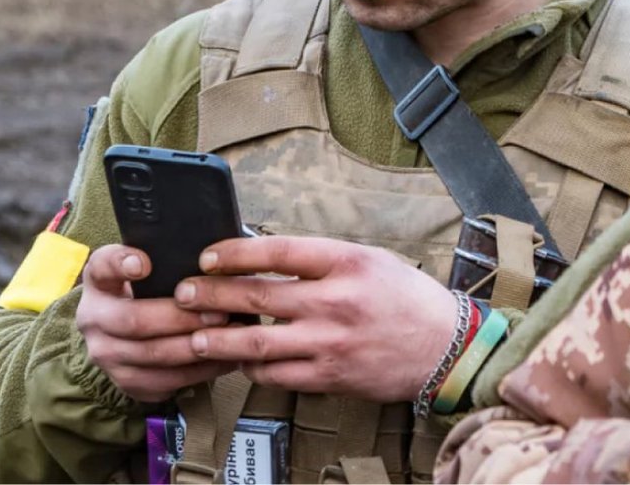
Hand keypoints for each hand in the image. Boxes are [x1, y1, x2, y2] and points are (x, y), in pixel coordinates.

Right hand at [75, 244, 236, 402]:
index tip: (144, 264)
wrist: (125, 334)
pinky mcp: (127, 382)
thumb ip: (164, 260)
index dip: (121, 264)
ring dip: (196, 347)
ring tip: (230, 336)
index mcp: (98, 282)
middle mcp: (93, 319)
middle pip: (135, 321)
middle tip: (219, 311)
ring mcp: (107, 355)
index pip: (102, 267)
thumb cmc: (146, 292)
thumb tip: (208, 257)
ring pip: (154, 355)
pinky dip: (200, 370)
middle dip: (181, 318)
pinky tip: (225, 357)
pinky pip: (167, 381)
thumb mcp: (146, 270)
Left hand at [174, 235, 457, 402]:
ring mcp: (330, 343)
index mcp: (345, 262)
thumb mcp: (366, 259)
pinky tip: (238, 363)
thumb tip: (262, 255)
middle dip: (211, 295)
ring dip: (219, 341)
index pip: (275, 251)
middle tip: (183, 293)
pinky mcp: (330, 377)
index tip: (208, 255)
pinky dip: (252, 369)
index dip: (233, 252)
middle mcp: (335, 302)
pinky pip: (278, 375)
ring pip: (258, 344)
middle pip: (257, 297)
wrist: (446, 348)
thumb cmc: (405, 298)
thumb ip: (318, 259)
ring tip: (195, 336)